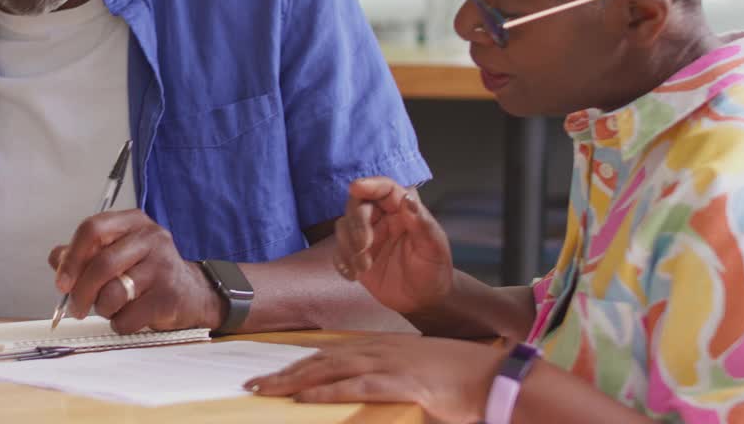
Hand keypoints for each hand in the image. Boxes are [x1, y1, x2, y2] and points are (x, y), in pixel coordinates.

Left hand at [48, 209, 223, 332]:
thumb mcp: (117, 252)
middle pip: (101, 264)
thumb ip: (85, 253)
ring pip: (113, 293)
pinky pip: (128, 317)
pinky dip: (120, 323)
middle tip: (76, 308)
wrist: (192, 294)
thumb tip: (57, 259)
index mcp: (132, 222)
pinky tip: (130, 317)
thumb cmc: (147, 273)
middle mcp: (150, 238)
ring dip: (103, 308)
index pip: (92, 229)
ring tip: (111, 308)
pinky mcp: (169, 295)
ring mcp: (163, 265)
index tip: (62, 282)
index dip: (72, 258)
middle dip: (82, 292)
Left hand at [245, 334, 499, 422]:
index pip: (328, 353)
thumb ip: (387, 382)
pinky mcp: (400, 382)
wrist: (492, 377)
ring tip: (263, 389)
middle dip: (283, 371)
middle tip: (251, 383)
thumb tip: (364, 392)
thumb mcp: (415, 376)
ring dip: (292, 380)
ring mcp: (388, 363)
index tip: (271, 373)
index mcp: (380, 348)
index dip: (298, 363)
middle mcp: (378, 350)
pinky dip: (326, 390)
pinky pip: (355, 386)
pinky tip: (303, 397)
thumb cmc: (457, 379)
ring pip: (329, 369)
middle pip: (319, 359)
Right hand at [335, 177, 453, 313]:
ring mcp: (366, 237)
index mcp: (402, 210)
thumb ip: (421, 224)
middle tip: (364, 246)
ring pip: (344, 226)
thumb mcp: (434, 248)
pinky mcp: (355, 256)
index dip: (370, 185)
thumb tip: (408, 199)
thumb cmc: (433, 270)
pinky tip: (352, 275)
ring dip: (349, 246)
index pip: (385, 190)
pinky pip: (338, 251)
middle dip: (356, 223)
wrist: (422, 299)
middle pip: (358, 206)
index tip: (356, 187)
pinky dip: (341, 262)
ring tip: (364, 268)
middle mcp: (381, 219)